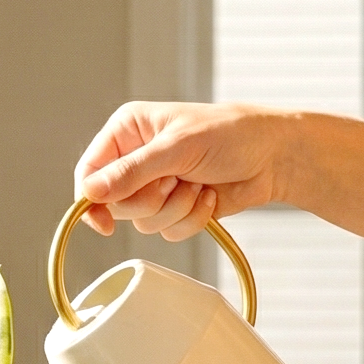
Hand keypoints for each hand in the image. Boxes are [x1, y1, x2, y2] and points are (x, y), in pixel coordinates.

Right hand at [75, 101, 294, 237]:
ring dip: (175, 209)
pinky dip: (190, 219)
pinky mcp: (175, 207)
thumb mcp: (178, 147)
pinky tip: (208, 197)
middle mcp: (136, 159)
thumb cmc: (232, 134)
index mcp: (128, 131)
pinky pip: (166, 232)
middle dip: (150, 200)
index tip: (104, 222)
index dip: (92, 199)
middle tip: (174, 182)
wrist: (274, 157)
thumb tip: (90, 191)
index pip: (90, 171)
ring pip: (142, 221)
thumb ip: (132, 171)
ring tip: (197, 185)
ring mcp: (156, 185)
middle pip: (114, 203)